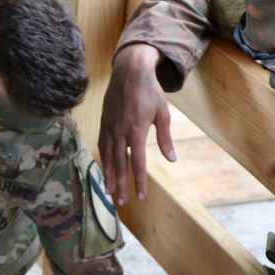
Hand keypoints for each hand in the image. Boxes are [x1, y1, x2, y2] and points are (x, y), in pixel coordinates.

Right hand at [99, 44, 175, 203]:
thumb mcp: (163, 114)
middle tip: (121, 202)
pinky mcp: (104, 122)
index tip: (140, 196)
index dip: (139, 181)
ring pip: (108, 157)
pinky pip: (102, 145)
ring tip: (109, 192)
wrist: (130, 71)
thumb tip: (172, 159)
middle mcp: (120, 131)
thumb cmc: (150, 92)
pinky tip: (105, 169)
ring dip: (109, 176)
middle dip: (121, 185)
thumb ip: (166, 139)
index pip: (138, 162)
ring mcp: (109, 127)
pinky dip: (103, 159)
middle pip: (120, 164)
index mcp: (137, 130)